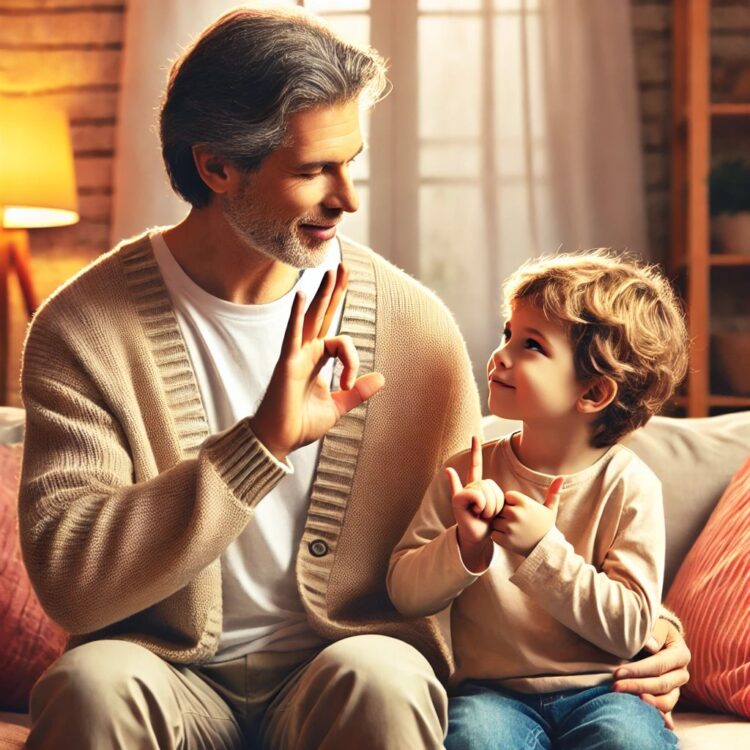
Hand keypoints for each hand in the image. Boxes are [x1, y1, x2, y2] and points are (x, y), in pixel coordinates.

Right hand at [250, 263, 384, 459]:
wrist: (278, 440)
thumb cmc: (300, 424)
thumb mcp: (337, 406)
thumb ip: (357, 391)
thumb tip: (382, 378)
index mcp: (317, 361)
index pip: (341, 342)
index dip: (352, 359)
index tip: (349, 383)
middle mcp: (306, 353)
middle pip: (323, 315)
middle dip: (334, 291)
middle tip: (343, 266)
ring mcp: (295, 355)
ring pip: (311, 318)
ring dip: (322, 294)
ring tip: (331, 270)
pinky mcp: (287, 363)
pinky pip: (293, 335)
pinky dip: (297, 315)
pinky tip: (302, 295)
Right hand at [446, 436, 503, 572]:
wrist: (479, 537)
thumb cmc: (488, 523)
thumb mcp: (494, 506)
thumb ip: (492, 493)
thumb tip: (483, 479)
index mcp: (478, 485)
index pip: (475, 464)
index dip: (474, 451)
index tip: (473, 436)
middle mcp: (469, 486)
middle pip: (489, 484)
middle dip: (495, 502)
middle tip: (489, 514)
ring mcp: (462, 493)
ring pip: (484, 491)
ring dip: (489, 507)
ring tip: (483, 515)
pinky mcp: (458, 500)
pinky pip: (470, 493)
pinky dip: (471, 495)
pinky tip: (463, 493)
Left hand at [490, 477, 563, 555]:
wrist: (547, 550)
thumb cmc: (546, 527)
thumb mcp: (551, 509)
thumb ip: (553, 492)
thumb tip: (562, 476)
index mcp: (524, 502)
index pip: (507, 496)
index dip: (512, 504)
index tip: (521, 511)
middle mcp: (516, 513)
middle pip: (499, 508)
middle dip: (505, 515)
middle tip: (517, 523)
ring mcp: (509, 527)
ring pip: (495, 521)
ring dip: (501, 526)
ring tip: (514, 531)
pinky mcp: (504, 539)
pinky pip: (493, 534)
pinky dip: (499, 537)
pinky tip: (510, 538)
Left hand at [613, 618, 689, 729]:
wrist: (658, 636)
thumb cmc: (654, 629)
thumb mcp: (656, 624)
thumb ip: (653, 633)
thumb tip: (651, 646)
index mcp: (680, 654)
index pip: (658, 665)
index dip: (637, 671)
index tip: (617, 673)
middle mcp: (682, 673)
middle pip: (661, 685)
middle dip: (636, 687)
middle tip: (615, 688)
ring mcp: (677, 687)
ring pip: (666, 701)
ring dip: (646, 704)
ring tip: (628, 703)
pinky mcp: (670, 696)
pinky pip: (666, 710)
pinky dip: (659, 717)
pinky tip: (652, 722)